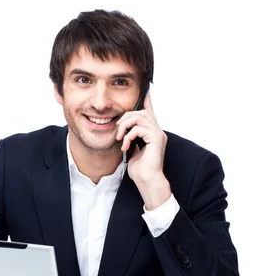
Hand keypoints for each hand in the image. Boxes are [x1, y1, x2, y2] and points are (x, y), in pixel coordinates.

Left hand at [115, 94, 170, 208]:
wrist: (147, 181)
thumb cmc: (140, 170)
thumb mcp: (133, 151)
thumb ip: (132, 140)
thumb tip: (126, 134)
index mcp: (153, 134)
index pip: (151, 113)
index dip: (148, 103)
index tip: (146, 94)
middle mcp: (158, 132)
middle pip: (141, 112)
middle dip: (126, 117)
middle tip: (117, 130)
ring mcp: (158, 134)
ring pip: (139, 117)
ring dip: (125, 126)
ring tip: (120, 138)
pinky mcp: (156, 138)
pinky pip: (139, 128)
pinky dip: (129, 136)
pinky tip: (126, 146)